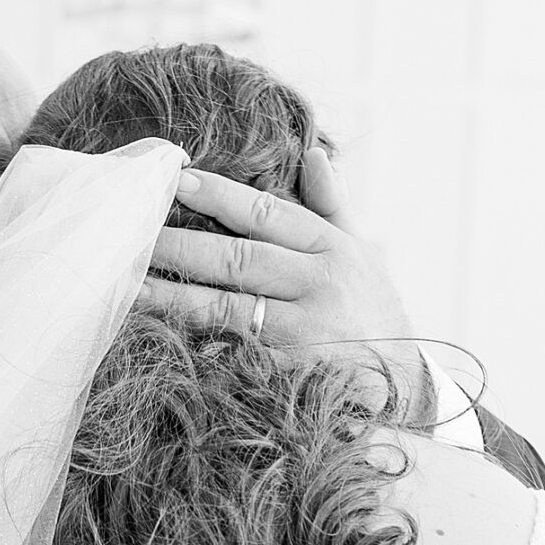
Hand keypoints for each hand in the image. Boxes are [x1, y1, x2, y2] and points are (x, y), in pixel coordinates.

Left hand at [142, 150, 416, 368]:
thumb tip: (314, 155)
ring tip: (134, 284)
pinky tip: (161, 339)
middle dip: (184, 244)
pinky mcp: (292, 379)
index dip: (220, 196)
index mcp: (332, 249)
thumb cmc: (377, 315)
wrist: (410, 389)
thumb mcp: (365, 255)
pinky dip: (198, 349)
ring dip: (177, 297)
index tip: (177, 178)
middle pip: (240, 259)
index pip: (268, 214)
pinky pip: (235, 359)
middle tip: (136, 230)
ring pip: (230, 310)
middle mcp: (319, 287)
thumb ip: (333, 207)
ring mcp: (305, 335)